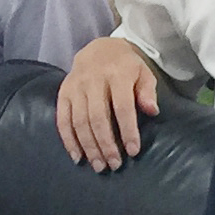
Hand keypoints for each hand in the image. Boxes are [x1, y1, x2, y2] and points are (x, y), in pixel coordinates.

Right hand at [55, 35, 161, 170]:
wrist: (99, 48)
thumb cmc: (126, 66)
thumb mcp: (143, 73)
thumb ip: (147, 92)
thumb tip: (152, 111)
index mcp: (116, 74)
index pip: (122, 107)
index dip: (127, 130)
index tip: (133, 151)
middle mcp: (93, 81)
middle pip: (98, 118)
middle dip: (106, 144)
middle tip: (114, 165)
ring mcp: (75, 87)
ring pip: (80, 122)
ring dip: (89, 147)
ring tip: (99, 165)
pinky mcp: (63, 93)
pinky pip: (63, 120)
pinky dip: (69, 141)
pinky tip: (77, 157)